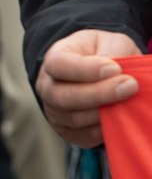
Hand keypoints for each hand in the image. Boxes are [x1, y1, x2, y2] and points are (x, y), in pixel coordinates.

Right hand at [35, 29, 139, 146]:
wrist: (94, 71)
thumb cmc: (101, 53)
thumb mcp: (109, 41)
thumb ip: (114, 53)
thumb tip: (120, 74)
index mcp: (54, 59)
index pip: (59, 65)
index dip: (85, 69)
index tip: (114, 69)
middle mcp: (47, 88)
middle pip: (63, 97)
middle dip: (98, 94)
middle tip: (130, 86)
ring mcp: (55, 112)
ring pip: (75, 119)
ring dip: (105, 112)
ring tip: (130, 101)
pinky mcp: (68, 132)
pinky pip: (85, 136)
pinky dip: (104, 130)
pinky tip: (120, 117)